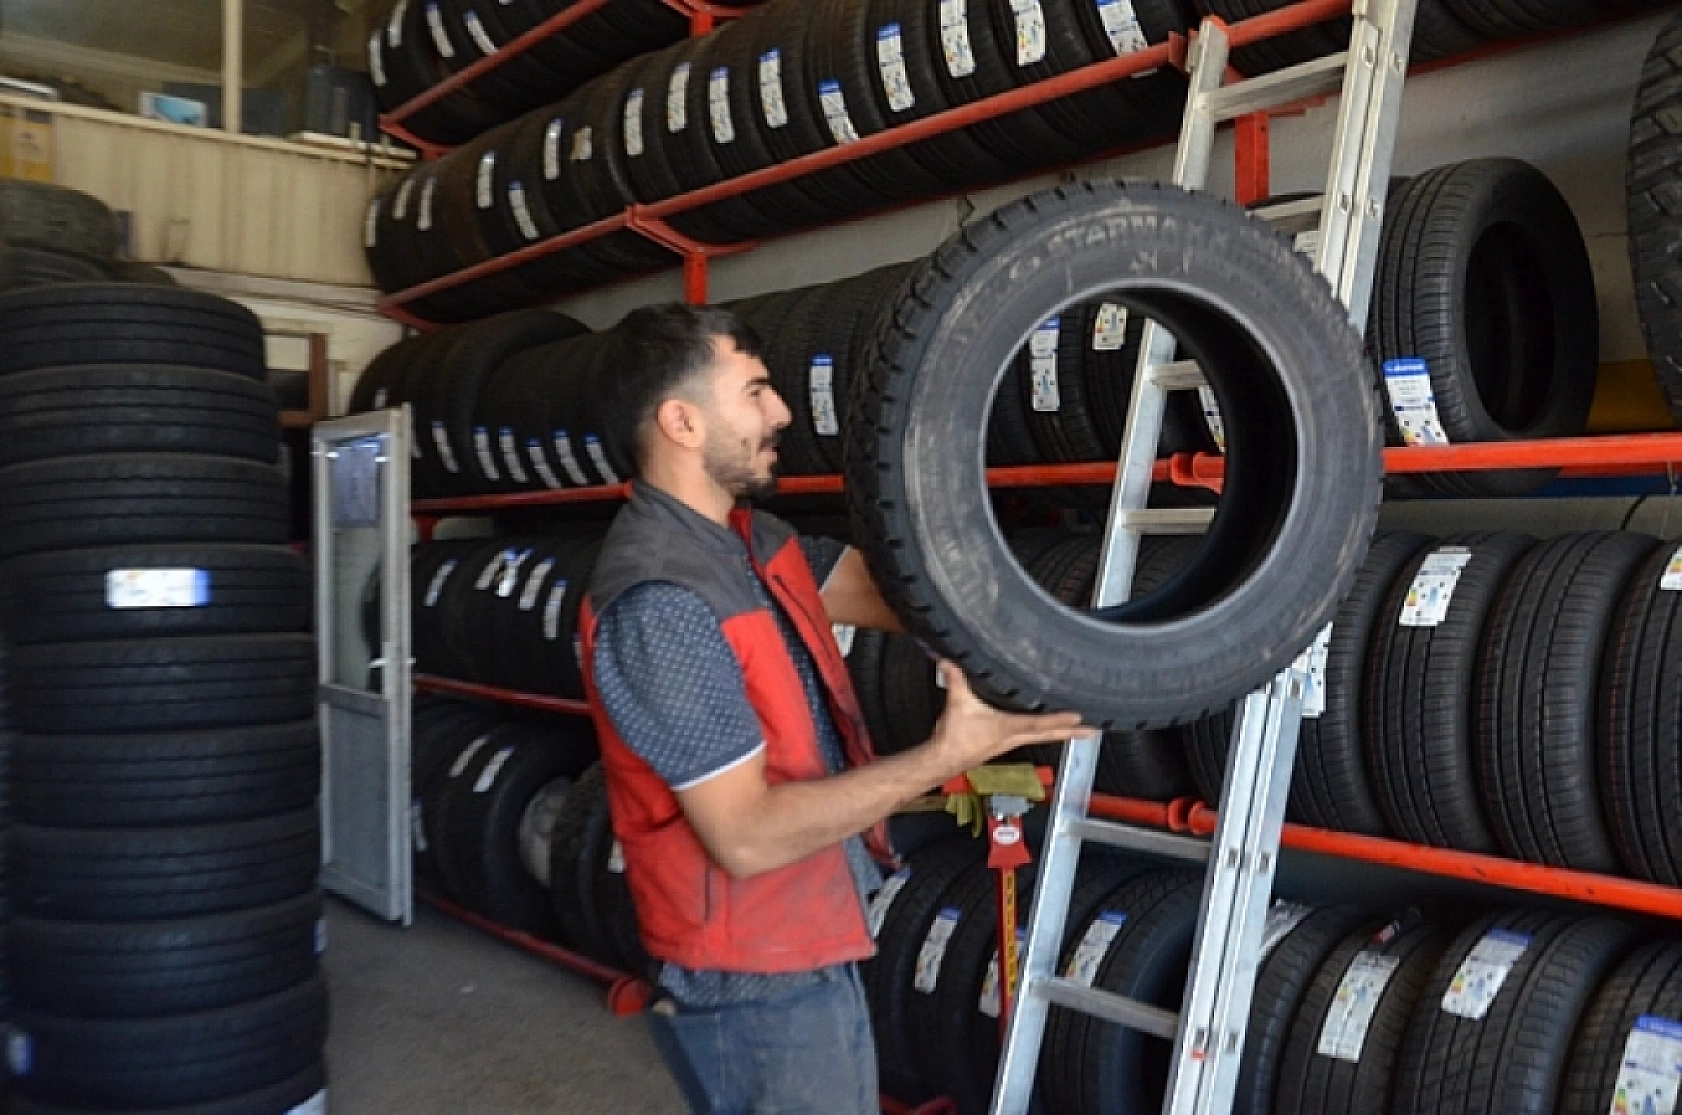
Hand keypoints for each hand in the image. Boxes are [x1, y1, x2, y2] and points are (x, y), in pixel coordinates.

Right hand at [926, 661, 1089, 768]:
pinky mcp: (1005, 743)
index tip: (1079, 718)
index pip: (1038, 723)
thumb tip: (949, 660)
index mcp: (1007, 728)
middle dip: (1072, 732)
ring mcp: (1011, 742)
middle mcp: (1014, 737)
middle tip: (1094, 730)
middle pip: (1049, 734)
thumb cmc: (953, 738)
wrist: (943, 760)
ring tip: (1082, 730)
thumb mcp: (957, 705)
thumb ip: (956, 680)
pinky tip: (1051, 728)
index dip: (1059, 720)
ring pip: (1043, 736)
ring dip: (1063, 733)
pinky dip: (1047, 731)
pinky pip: (1032, 735)